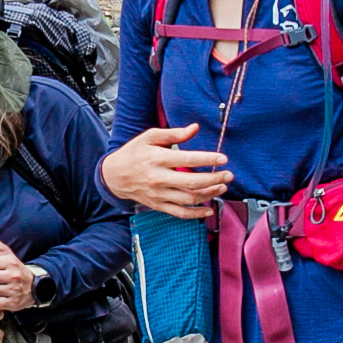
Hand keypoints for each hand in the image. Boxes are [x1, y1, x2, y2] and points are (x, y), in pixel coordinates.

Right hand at [100, 123, 231, 216]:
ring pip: (188, 199)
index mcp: (157, 159)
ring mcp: (158, 194)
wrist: (114, 176)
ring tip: (222, 187)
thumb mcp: (149, 137)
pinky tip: (209, 210)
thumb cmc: (134, 153)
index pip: (187, 159)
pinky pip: (180, 213)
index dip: (207, 159)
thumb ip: (174, 133)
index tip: (223, 158)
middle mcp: (158, 178)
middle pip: (191, 182)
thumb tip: (195, 128)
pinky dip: (196, 214)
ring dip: (209, 195)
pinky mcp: (158, 205)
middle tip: (228, 175)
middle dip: (214, 179)